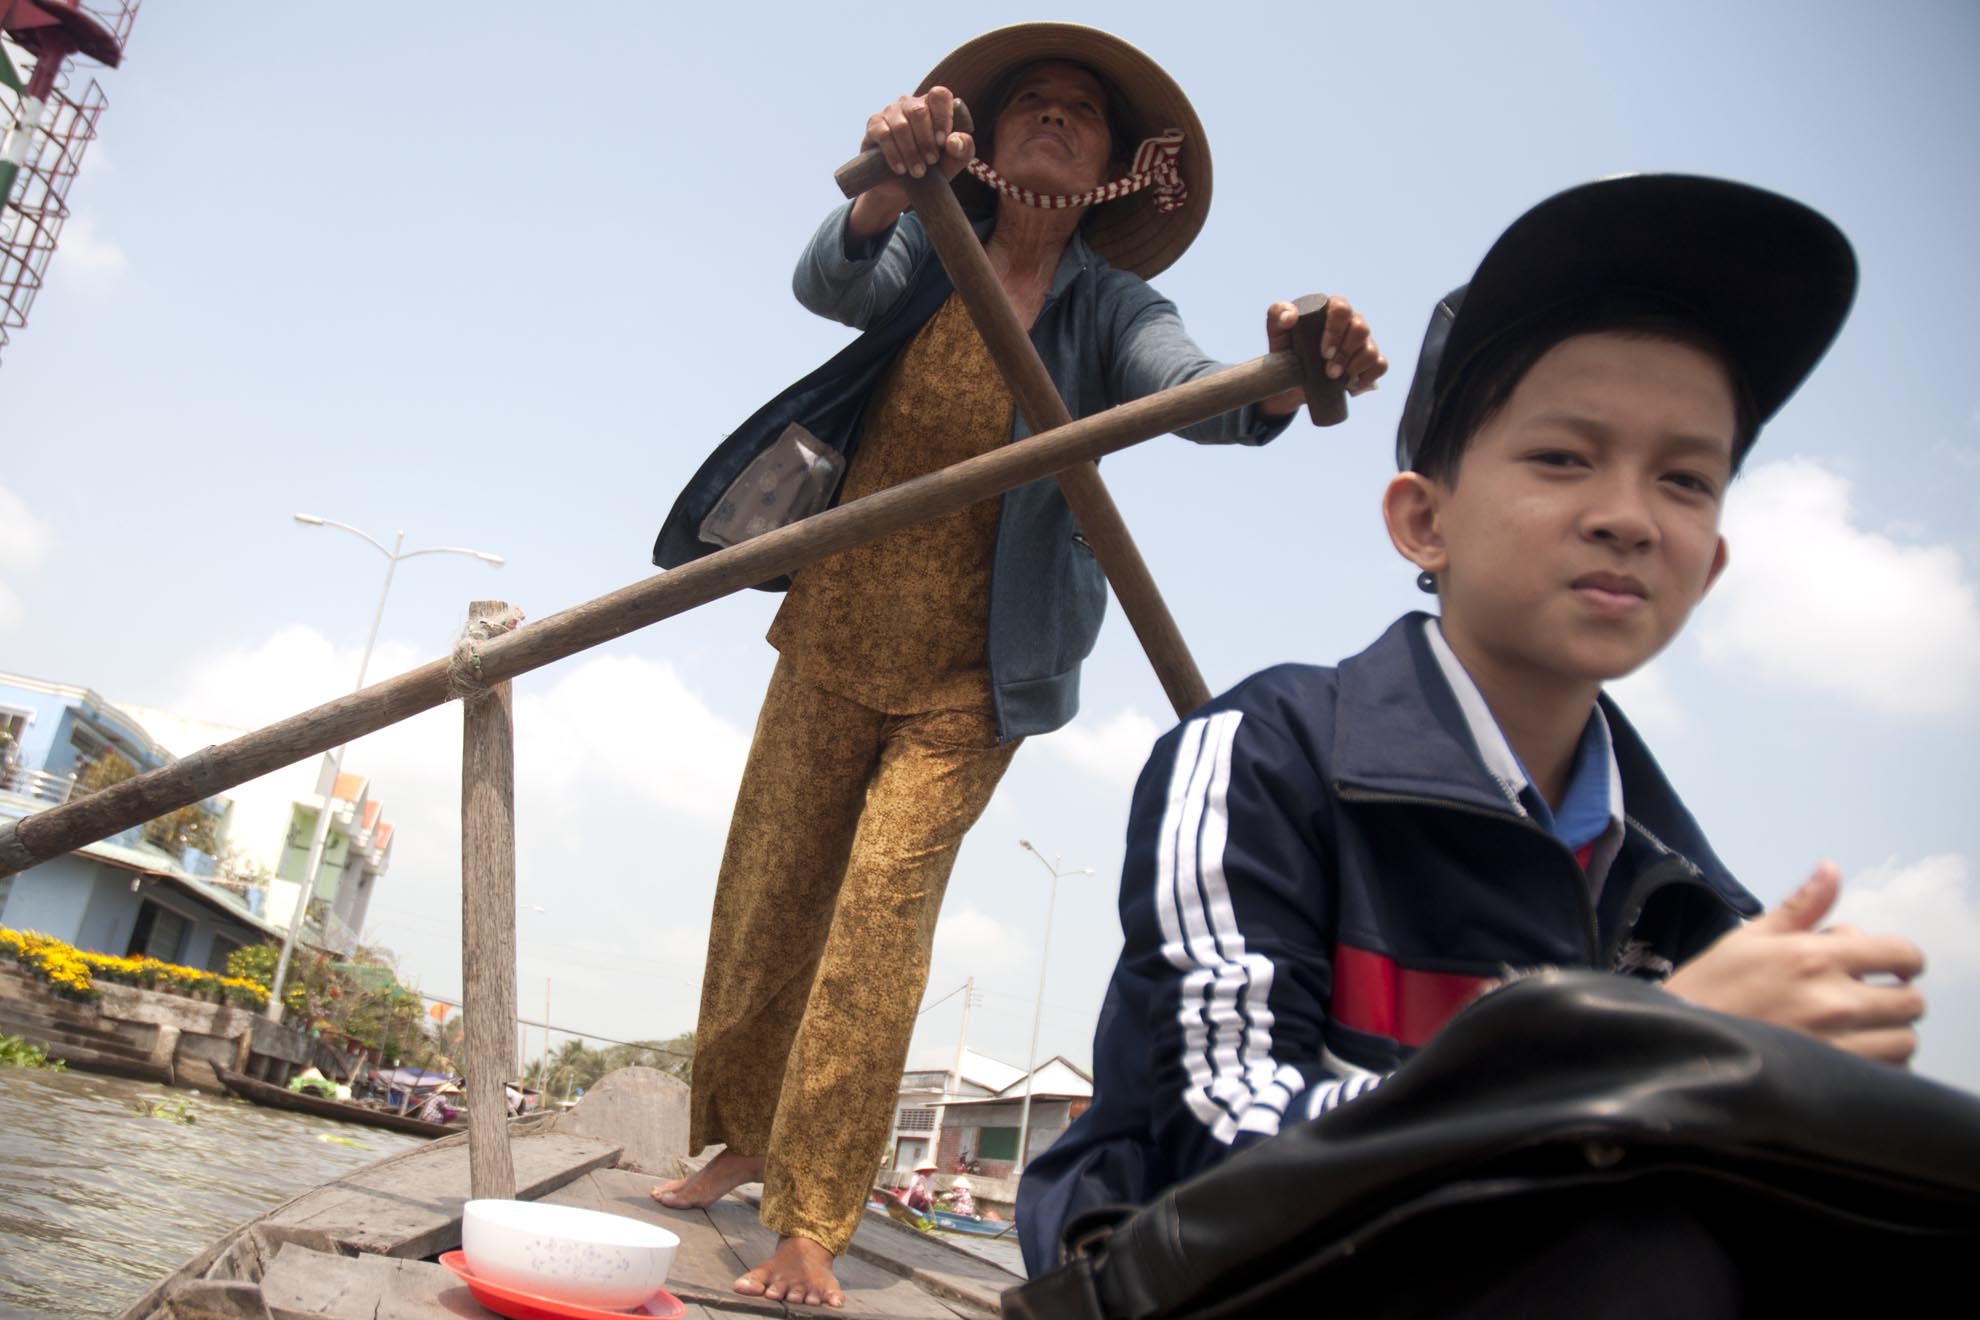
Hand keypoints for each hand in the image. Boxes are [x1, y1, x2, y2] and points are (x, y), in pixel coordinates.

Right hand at [862, 86, 973, 180]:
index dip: (942, 117)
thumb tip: (954, 140)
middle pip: (919, 111)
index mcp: (933, 106)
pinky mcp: (874, 125)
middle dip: (926, 140)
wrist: (901, 187)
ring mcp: (890, 112)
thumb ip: (963, 150)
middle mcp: (910, 104)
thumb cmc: (932, 169)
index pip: (939, 95)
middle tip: (931, 162)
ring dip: (911, 152)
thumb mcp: (953, 163)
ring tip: (918, 172)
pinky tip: (900, 169)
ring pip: (901, 125)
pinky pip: (883, 135)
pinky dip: (894, 154)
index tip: (942, 143)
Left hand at [1258, 295, 1387, 416]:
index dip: (1336, 330)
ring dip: (1356, 367)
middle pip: (1361, 329)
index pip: (1341, 308)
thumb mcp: (1276, 332)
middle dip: (1345, 353)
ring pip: (1371, 350)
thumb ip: (1277, 315)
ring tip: (1337, 380)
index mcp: (1332, 310)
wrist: (1292, 382)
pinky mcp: (1370, 362)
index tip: (1324, 352)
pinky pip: (1380, 366)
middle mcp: (1351, 323)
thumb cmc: (1286, 350)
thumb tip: (1291, 317)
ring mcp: (1363, 343)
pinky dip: (1368, 378)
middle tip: (1329, 371)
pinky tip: (1351, 386)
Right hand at [1663, 861, 1925, 1064]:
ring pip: (1905, 1041)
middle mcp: (1836, 1000)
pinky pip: (1887, 1075)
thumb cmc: (1711, 987)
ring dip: (1887, 1035)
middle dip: (1894, 998)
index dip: (1900, 960)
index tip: (1883, 968)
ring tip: (1855, 1033)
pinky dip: (1877, 1067)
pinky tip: (1847, 1058)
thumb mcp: (1749, 938)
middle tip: (1865, 1001)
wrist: (1680, 1045)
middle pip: (1912, 1001)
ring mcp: (1839, 1046)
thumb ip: (1800, 907)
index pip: (1902, 954)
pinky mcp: (1834, 1081)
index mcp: (1816, 956)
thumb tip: (1832, 868)